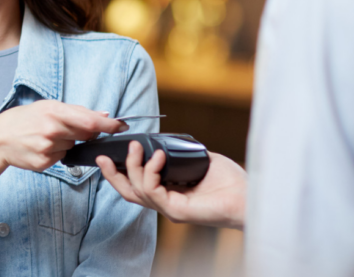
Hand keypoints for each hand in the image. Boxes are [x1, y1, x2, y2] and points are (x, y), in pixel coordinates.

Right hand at [0, 101, 125, 212]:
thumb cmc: (24, 119)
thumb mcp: (47, 106)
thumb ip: (76, 111)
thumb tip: (104, 114)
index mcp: (53, 111)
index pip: (90, 120)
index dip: (109, 125)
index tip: (122, 126)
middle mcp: (51, 130)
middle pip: (85, 134)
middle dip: (87, 132)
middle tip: (72, 127)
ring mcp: (47, 148)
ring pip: (73, 146)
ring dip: (68, 141)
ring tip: (47, 135)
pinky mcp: (45, 163)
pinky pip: (62, 156)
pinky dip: (58, 151)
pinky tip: (43, 146)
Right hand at [97, 142, 246, 229]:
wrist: (250, 196)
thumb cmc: (231, 181)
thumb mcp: (197, 159)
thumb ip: (178, 153)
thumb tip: (162, 142)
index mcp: (169, 193)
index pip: (137, 186)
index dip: (120, 172)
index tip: (109, 155)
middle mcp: (166, 203)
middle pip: (129, 193)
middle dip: (112, 175)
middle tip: (102, 157)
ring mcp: (170, 209)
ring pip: (136, 191)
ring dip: (133, 166)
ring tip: (137, 147)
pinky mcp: (176, 211)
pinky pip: (152, 191)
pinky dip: (151, 171)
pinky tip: (158, 157)